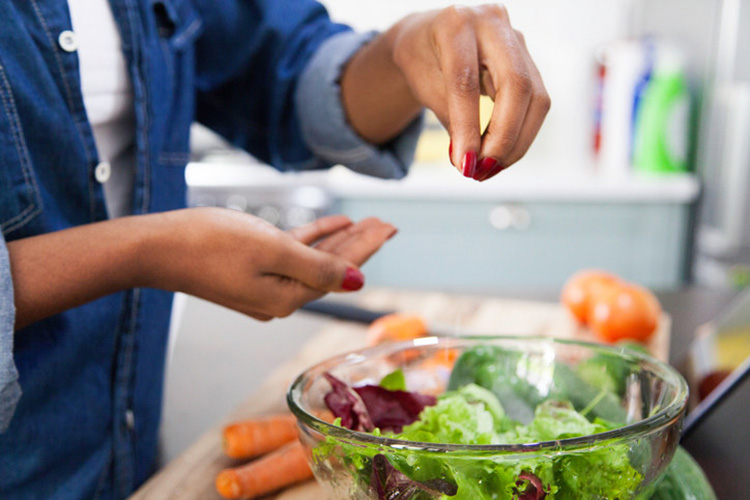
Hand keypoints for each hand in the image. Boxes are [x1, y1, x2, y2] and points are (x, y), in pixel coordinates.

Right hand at [8, 208, 395, 327]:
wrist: (155, 248)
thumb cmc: (210, 244)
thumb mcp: (271, 251)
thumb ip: (317, 266)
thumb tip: (357, 281)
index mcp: (287, 298)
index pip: (339, 272)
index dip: (366, 248)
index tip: (390, 228)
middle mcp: (279, 297)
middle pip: (330, 268)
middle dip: (359, 245)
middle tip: (386, 223)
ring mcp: (264, 284)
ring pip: (313, 260)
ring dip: (339, 241)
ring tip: (366, 222)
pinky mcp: (250, 269)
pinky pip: (291, 253)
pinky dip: (312, 238)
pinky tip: (332, 224)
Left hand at [341, 4, 549, 180]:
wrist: (431, 36)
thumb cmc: (422, 59)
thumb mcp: (422, 84)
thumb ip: (448, 116)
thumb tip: (470, 160)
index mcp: (455, 23)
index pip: (466, 80)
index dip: (468, 126)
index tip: (464, 164)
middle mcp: (493, 23)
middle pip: (516, 85)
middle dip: (503, 138)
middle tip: (482, 171)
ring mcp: (518, 39)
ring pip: (535, 98)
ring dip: (515, 143)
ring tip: (489, 169)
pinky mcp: (530, 60)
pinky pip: (537, 104)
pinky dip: (520, 135)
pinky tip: (501, 155)